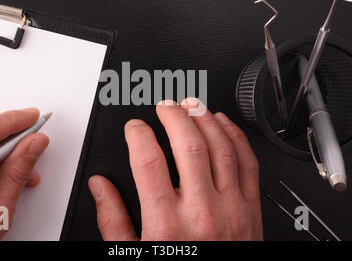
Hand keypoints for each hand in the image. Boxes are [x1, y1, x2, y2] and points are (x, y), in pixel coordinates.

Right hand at [88, 98, 262, 240]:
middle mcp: (201, 213)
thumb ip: (114, 219)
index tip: (134, 128)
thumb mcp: (133, 256)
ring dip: (205, 120)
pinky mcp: (251, 211)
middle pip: (188, 145)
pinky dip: (235, 137)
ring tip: (192, 106)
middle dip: (174, 117)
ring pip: (220, 148)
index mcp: (166, 225)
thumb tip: (100, 187)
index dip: (138, 134)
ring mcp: (231, 210)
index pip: (149, 161)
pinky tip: (223, 124)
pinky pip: (247, 163)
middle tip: (165, 106)